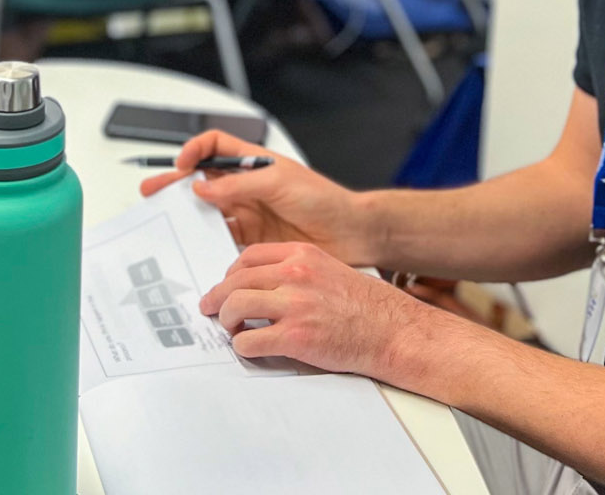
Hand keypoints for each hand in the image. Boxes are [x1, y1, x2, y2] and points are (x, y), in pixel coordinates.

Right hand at [139, 130, 380, 265]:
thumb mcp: (278, 182)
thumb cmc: (323, 200)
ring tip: (165, 222)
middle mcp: (248, 187)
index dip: (194, 151)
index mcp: (254, 164)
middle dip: (176, 184)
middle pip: (203, 180)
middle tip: (152, 192)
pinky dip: (206, 242)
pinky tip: (194, 246)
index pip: (215, 147)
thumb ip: (237, 185)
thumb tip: (201, 186)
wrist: (351, 233)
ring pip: (208, 211)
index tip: (181, 166)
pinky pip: (222, 238)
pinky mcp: (254, 239)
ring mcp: (250, 213)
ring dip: (187, 215)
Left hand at [199, 242, 432, 379]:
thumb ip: (296, 271)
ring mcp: (294, 306)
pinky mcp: (295, 337)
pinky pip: (249, 342)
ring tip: (232, 329)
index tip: (226, 285)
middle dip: (217, 297)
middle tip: (211, 309)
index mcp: (301, 255)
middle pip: (235, 281)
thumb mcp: (329, 270)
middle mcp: (294, 276)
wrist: (393, 331)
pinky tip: (249, 348)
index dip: (230, 274)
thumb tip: (263, 284)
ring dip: (226, 321)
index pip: (248, 257)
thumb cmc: (367, 306)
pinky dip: (242, 347)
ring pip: (234, 307)